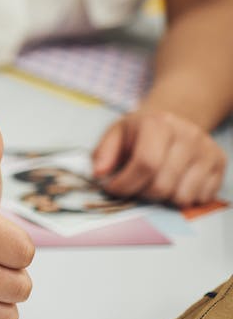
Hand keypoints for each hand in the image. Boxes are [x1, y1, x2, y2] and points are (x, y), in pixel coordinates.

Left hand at [92, 109, 225, 207]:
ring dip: (163, 199)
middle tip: (134, 188)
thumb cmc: (139, 133)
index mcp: (158, 124)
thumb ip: (103, 154)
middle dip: (141, 194)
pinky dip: (184, 198)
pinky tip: (175, 183)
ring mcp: (206, 149)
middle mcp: (187, 134)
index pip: (145, 164)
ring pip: (182, 196)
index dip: (125, 184)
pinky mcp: (220, 162)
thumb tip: (99, 174)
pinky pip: (201, 197)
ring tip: (155, 184)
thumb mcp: (115, 135)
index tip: (113, 188)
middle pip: (162, 185)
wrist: (174, 119)